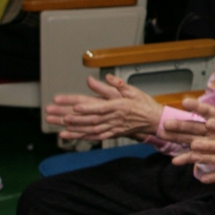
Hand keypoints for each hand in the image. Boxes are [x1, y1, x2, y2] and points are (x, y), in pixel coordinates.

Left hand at [44, 74, 164, 140]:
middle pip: (92, 119)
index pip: (101, 107)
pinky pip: (96, 136)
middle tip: (60, 117)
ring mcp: (113, 127)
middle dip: (74, 119)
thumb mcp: (133, 90)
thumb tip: (106, 77)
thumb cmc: (143, 104)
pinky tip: (73, 136)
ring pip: (92, 130)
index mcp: (119, 106)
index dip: (87, 108)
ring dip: (76, 130)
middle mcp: (115, 118)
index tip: (75, 107)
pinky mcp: (113, 133)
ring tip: (62, 128)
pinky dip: (84, 137)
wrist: (154, 120)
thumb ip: (117, 84)